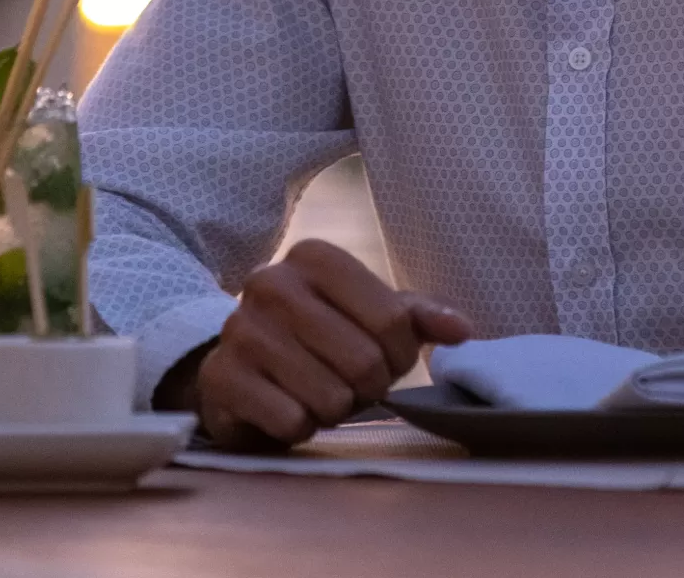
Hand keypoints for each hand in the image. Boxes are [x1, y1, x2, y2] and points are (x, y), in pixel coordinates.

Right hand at [179, 240, 472, 448]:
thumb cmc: (319, 338)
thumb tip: (461, 330)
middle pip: (364, 361)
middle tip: (348, 381)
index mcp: (314, 256)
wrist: (241, 369)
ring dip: (334, 409)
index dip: (400, 355)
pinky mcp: (221, 377)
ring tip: (316, 392)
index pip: (394, 321)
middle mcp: (270, 282)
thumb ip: (418, 317)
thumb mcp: (369, 316)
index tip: (384, 358)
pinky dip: (299, 426)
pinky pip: (292, 421)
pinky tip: (285, 407)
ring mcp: (240, 328)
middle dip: (367, 386)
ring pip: (330, 396)